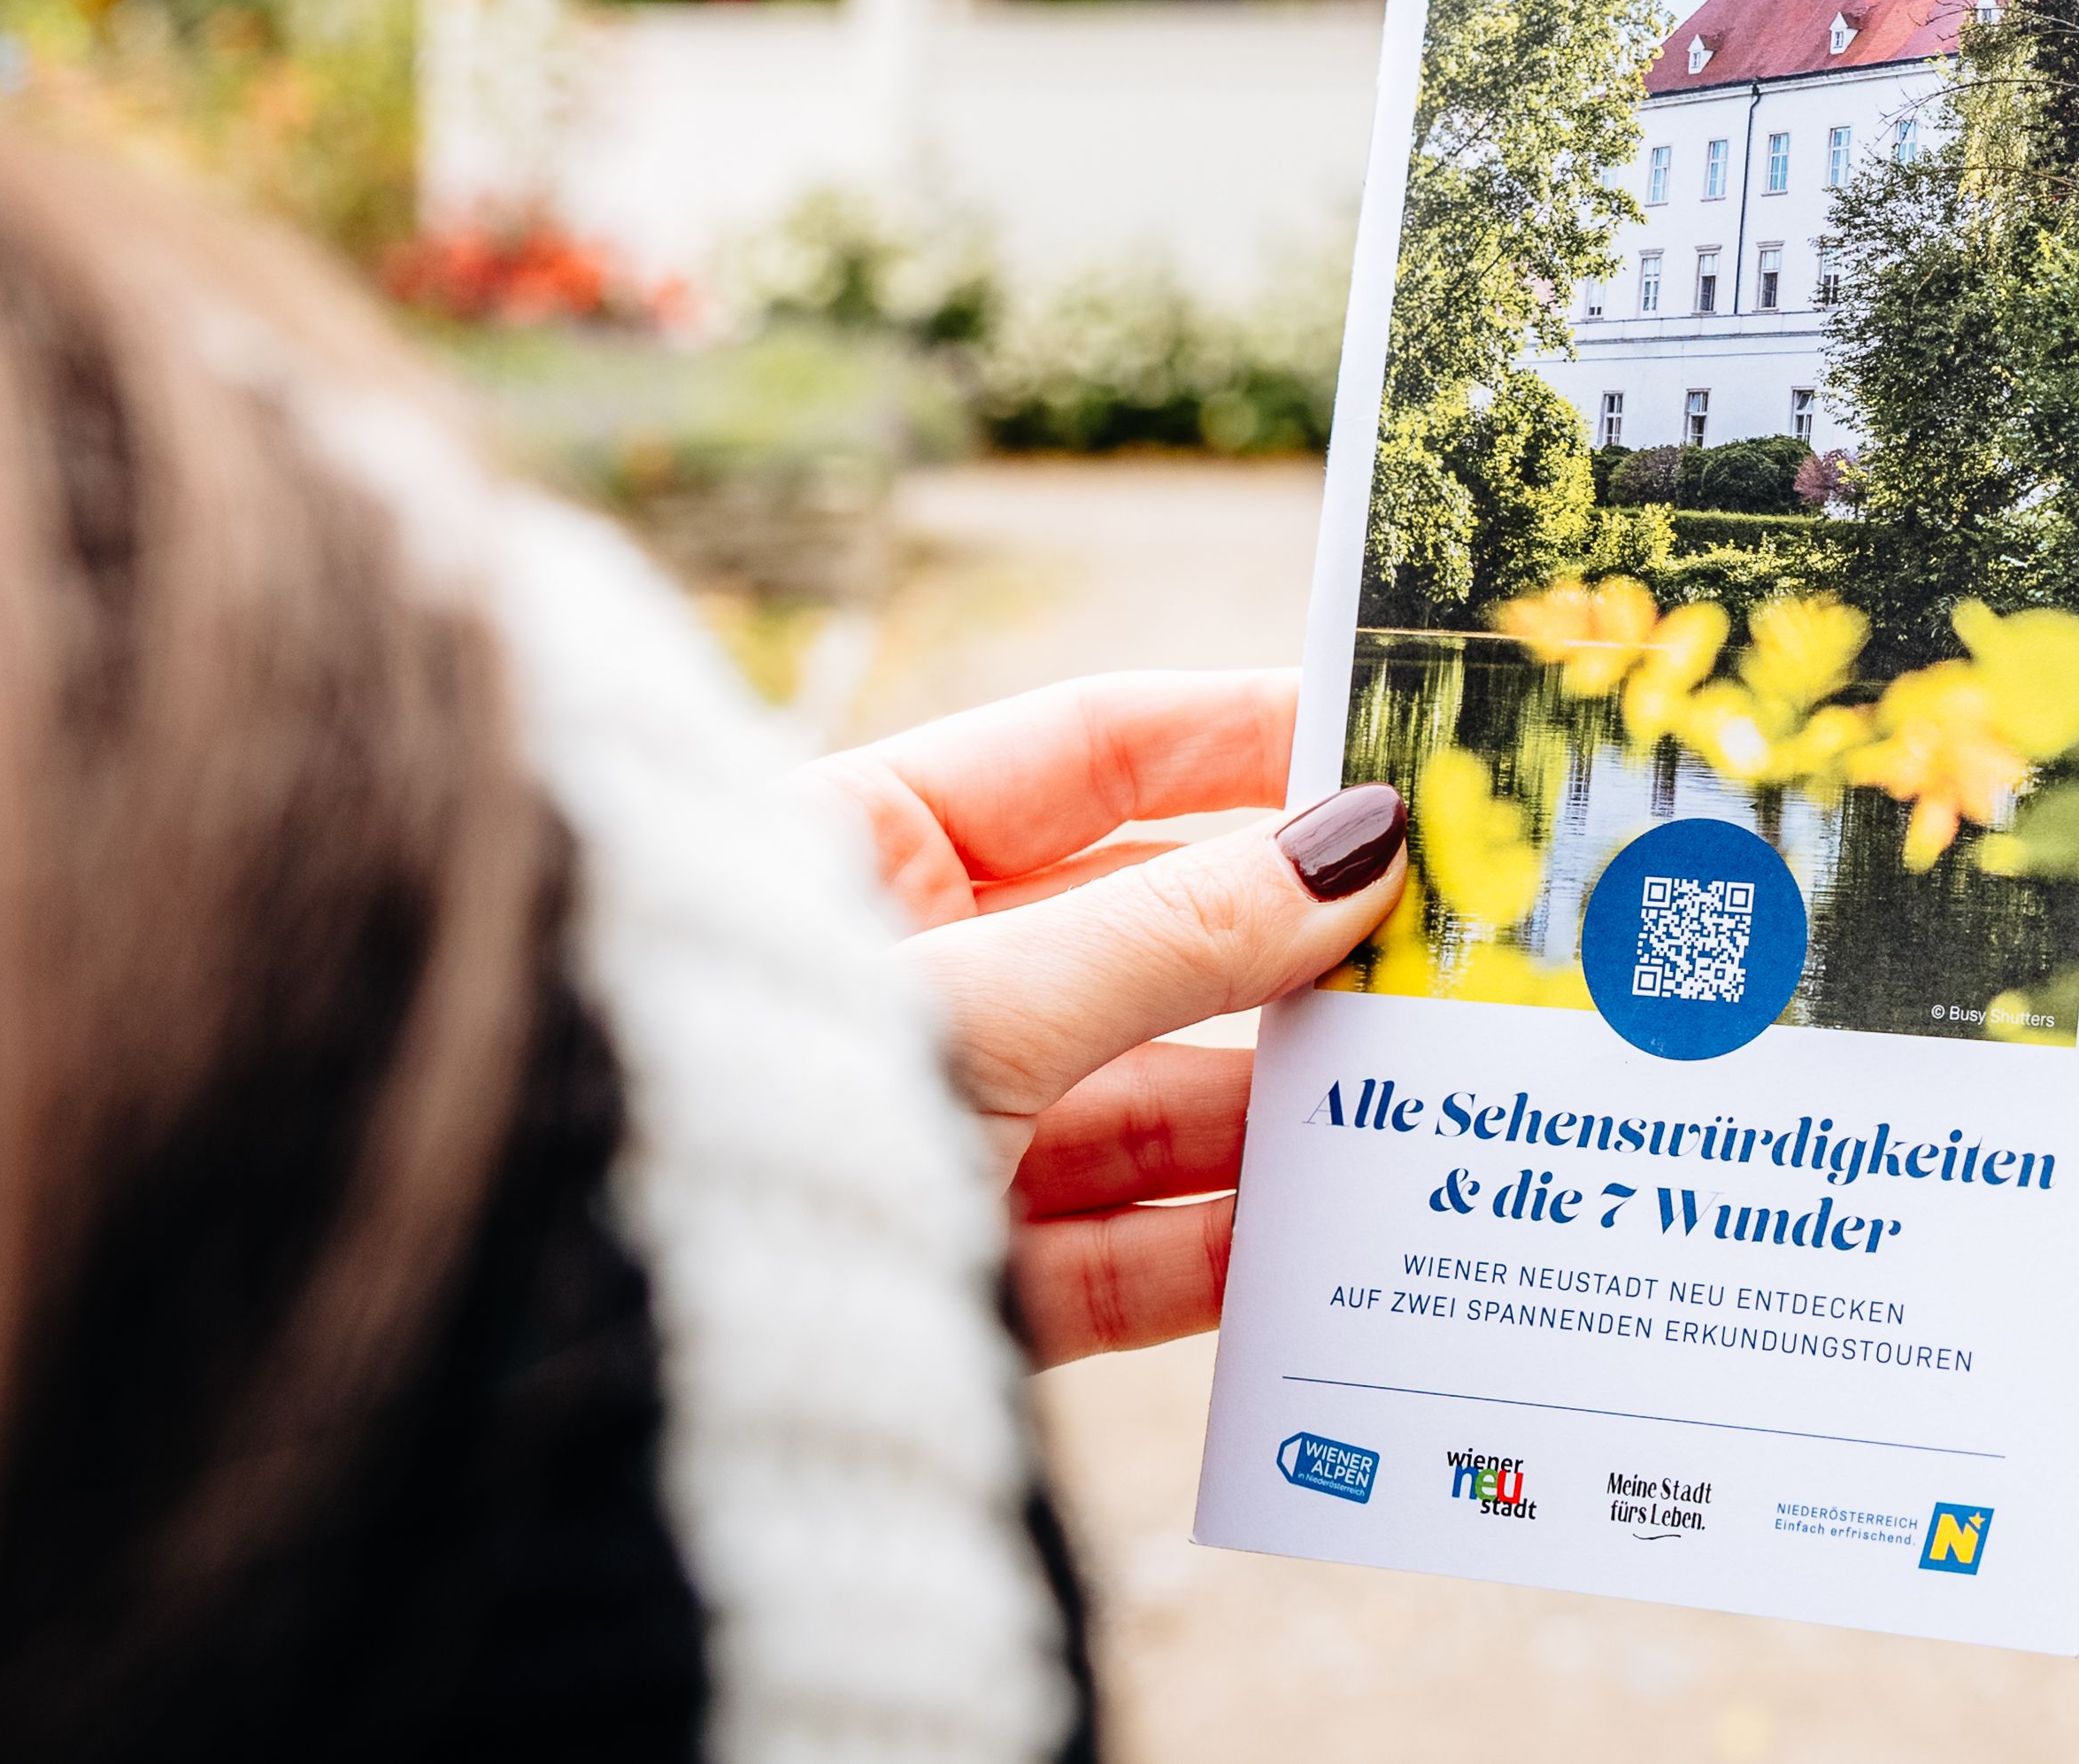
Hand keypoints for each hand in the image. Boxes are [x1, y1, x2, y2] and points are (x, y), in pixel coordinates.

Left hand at [801, 673, 1408, 1365]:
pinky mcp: (965, 1281)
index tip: (1389, 738)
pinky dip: (1225, 1242)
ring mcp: (941, 1130)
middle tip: (1460, 930)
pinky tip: (1333, 1227)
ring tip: (1428, 1082)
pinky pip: (1122, 1248)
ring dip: (1282, 1099)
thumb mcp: (986, 1000)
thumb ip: (1175, 932)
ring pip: (1150, 1098)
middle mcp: (912, 978)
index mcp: (865, 848)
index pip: (1090, 752)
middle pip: (1142, 933)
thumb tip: (1355, 842)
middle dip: (1295, 937)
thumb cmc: (754, 1101)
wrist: (618, 1340)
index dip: (1241, 737)